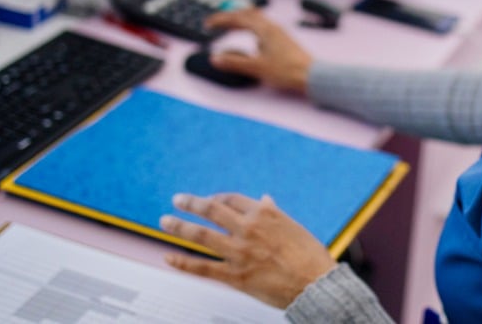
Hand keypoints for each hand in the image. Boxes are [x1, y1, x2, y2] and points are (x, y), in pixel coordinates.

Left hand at [160, 193, 336, 308]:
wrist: (316, 284)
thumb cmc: (309, 256)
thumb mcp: (293, 227)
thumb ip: (274, 214)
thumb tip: (265, 199)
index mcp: (264, 214)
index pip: (231, 199)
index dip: (216, 197)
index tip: (208, 200)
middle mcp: (248, 229)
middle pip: (211, 210)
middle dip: (190, 203)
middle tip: (178, 200)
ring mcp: (239, 252)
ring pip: (201, 235)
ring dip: (179, 226)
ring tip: (165, 221)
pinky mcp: (235, 276)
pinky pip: (203, 268)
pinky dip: (182, 262)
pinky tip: (168, 257)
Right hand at [202, 8, 312, 93]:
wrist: (311, 75)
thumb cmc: (288, 71)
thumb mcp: (256, 68)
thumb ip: (234, 63)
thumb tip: (215, 58)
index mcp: (264, 30)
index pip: (238, 18)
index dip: (220, 20)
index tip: (208, 24)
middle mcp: (272, 27)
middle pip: (247, 14)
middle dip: (229, 17)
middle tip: (216, 23)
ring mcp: (278, 33)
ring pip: (256, 19)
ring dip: (240, 20)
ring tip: (230, 26)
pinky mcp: (282, 40)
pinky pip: (262, 27)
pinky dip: (251, 27)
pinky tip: (251, 38)